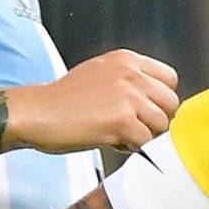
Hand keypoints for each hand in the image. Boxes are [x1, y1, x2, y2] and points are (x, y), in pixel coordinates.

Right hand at [8, 52, 179, 155]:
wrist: (37, 112)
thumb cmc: (63, 100)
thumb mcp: (100, 73)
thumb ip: (129, 81)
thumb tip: (153, 103)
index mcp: (127, 60)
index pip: (170, 78)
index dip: (160, 99)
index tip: (146, 111)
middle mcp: (131, 74)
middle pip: (171, 102)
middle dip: (156, 120)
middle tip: (135, 128)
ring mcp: (127, 97)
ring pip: (162, 125)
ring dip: (145, 136)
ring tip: (120, 135)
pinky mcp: (121, 121)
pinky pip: (146, 142)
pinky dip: (132, 148)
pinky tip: (113, 142)